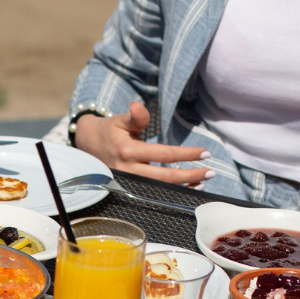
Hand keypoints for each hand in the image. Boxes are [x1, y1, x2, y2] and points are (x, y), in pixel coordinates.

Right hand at [74, 104, 212, 186]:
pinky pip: (154, 192)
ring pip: (160, 190)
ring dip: (183, 187)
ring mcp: (129, 182)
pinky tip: (187, 187)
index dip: (186, 155)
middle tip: (211, 172)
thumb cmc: (110, 131)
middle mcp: (128, 170)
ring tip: (203, 182)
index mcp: (128, 151)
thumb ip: (136, 117)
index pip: (163, 155)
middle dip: (190, 176)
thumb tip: (138, 106)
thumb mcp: (121, 120)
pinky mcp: (130, 188)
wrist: (88, 146)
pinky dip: (171, 192)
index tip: (205, 153)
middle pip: (165, 178)